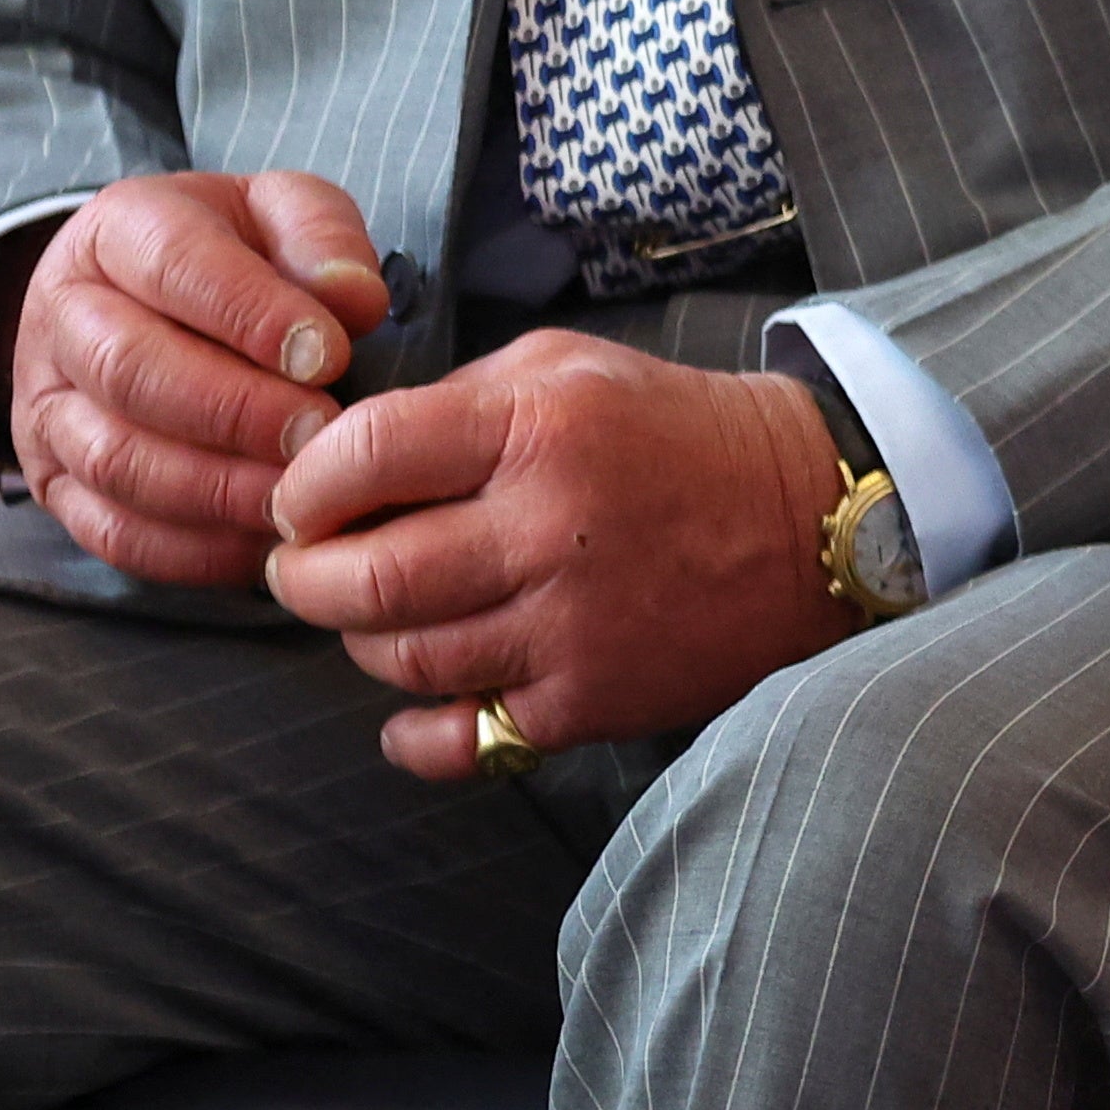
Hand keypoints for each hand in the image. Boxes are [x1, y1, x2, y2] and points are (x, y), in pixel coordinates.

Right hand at [0, 171, 395, 589]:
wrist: (148, 300)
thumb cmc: (235, 255)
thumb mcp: (282, 213)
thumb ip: (320, 239)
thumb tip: (353, 299)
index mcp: (117, 230)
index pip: (174, 265)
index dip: (251, 314)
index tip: (329, 355)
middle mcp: (62, 316)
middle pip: (130, 370)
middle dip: (235, 412)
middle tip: (319, 434)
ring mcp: (46, 407)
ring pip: (115, 459)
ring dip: (217, 488)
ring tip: (300, 493)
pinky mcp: (54, 485)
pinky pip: (112, 531)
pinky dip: (192, 548)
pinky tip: (263, 539)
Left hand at [265, 332, 858, 781]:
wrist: (807, 518)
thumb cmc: (672, 432)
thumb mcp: (569, 368)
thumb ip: (457, 400)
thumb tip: (344, 458)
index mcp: (539, 427)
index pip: (366, 455)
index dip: (307, 485)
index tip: (302, 500)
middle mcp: (548, 527)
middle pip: (367, 577)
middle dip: (306, 578)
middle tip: (305, 568)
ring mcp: (568, 625)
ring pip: (401, 659)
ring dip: (359, 642)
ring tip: (372, 616)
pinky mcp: (588, 701)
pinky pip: (456, 741)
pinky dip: (410, 733)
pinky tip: (412, 706)